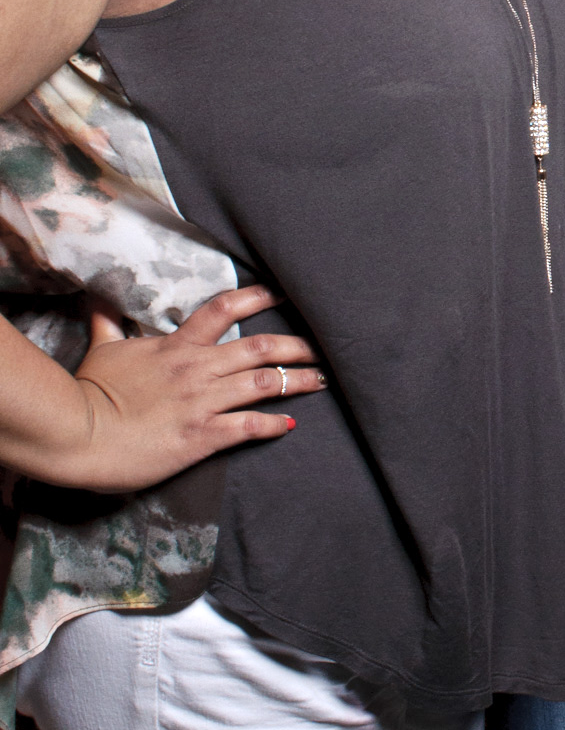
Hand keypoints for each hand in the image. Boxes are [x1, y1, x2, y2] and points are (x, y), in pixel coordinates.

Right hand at [58, 286, 326, 491]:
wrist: (78, 433)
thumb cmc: (88, 392)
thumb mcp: (102, 350)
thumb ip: (108, 323)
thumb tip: (98, 298)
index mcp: (177, 346)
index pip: (224, 309)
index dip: (258, 298)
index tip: (283, 294)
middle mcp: (197, 369)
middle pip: (260, 347)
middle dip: (296, 345)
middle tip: (322, 345)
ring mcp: (202, 402)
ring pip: (263, 384)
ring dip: (297, 381)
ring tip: (322, 379)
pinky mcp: (201, 436)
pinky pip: (249, 426)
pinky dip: (274, 424)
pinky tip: (292, 423)